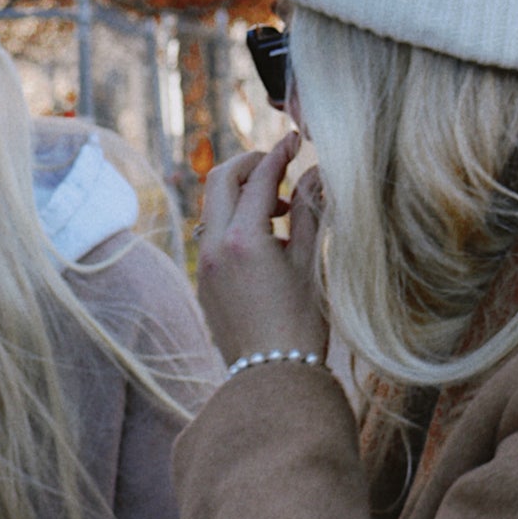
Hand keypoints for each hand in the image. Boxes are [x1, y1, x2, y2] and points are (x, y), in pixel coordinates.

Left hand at [195, 133, 327, 366]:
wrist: (272, 378)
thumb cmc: (300, 325)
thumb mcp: (308, 264)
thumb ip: (308, 213)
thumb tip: (315, 173)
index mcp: (243, 239)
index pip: (259, 178)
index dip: (279, 153)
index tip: (296, 140)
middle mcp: (214, 247)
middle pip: (221, 179)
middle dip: (251, 165)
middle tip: (280, 167)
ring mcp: (203, 265)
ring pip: (214, 208)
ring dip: (242, 195)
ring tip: (280, 212)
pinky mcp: (202, 282)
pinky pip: (212, 235)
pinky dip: (234, 223)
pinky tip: (265, 242)